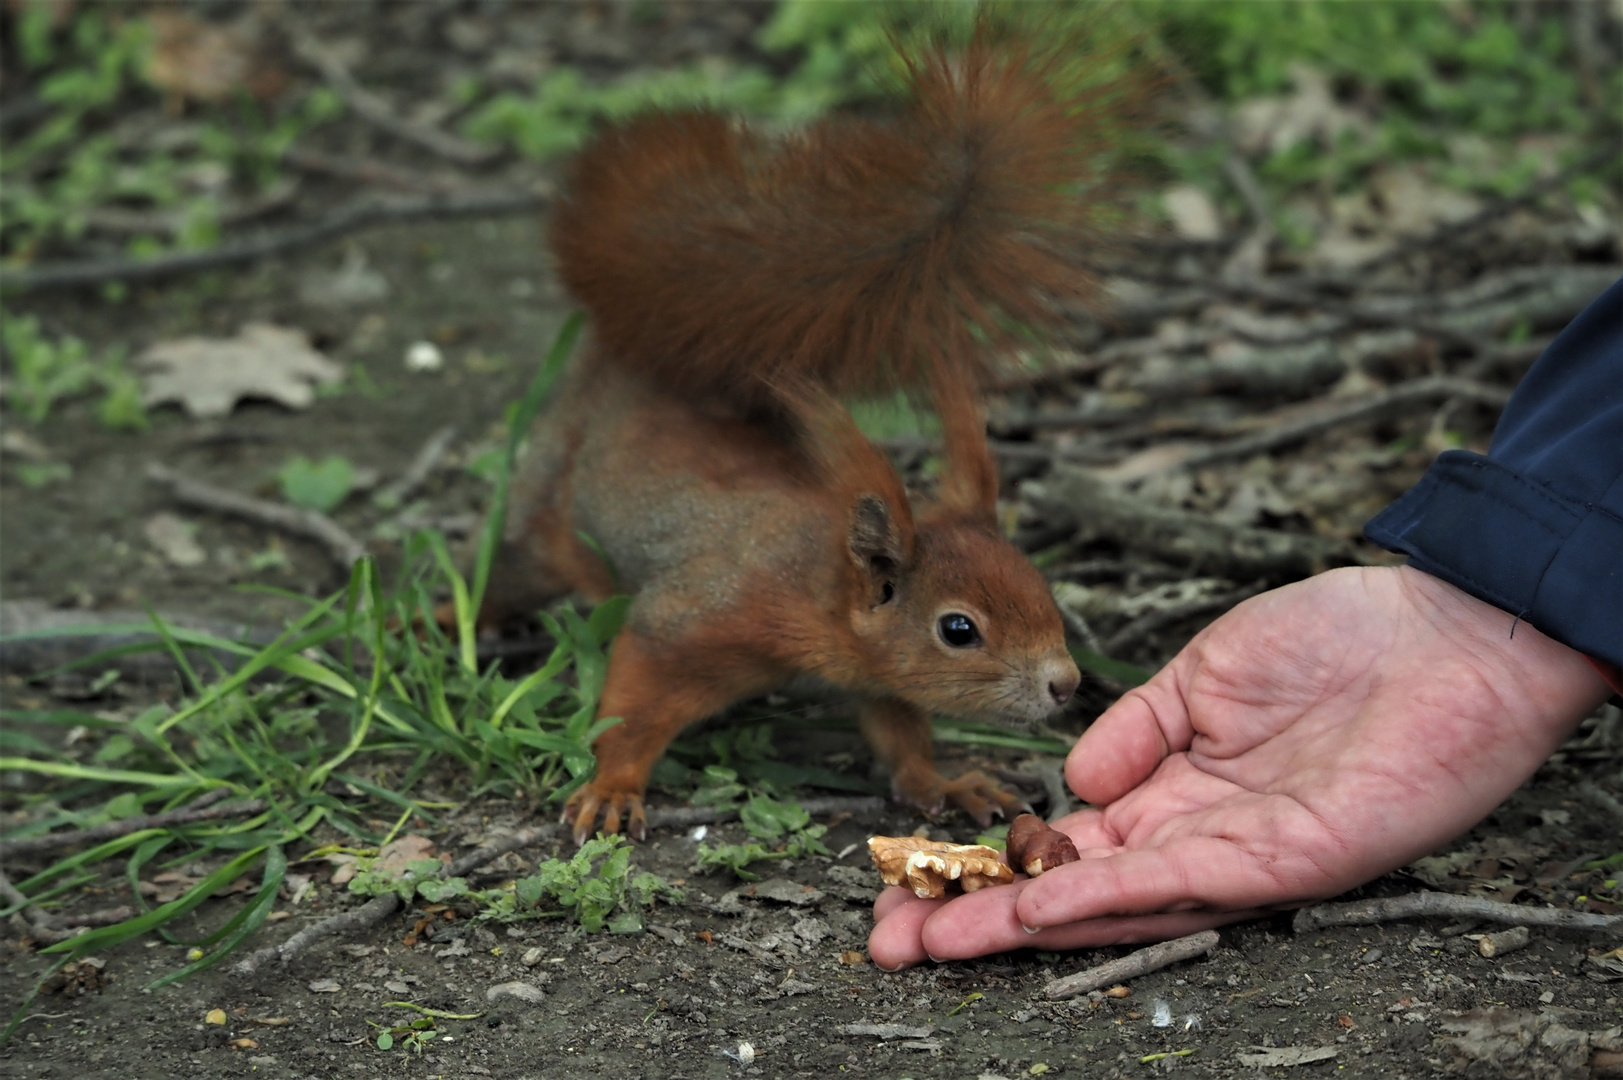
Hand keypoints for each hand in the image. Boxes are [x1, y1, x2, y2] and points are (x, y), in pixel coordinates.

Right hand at [868, 566, 1609, 966]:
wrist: (1449, 627)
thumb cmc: (1342, 640)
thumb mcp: (1207, 670)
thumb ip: (1135, 727)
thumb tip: (1067, 780)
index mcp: (1175, 789)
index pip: (1064, 841)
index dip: (989, 860)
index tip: (911, 872)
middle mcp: (1198, 834)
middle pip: (1070, 889)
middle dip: (978, 913)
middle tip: (889, 937)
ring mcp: (1241, 855)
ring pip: (1112, 903)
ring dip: (1017, 924)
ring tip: (931, 935)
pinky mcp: (1291, 861)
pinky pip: (1183, 885)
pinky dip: (1103, 897)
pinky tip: (1034, 904)